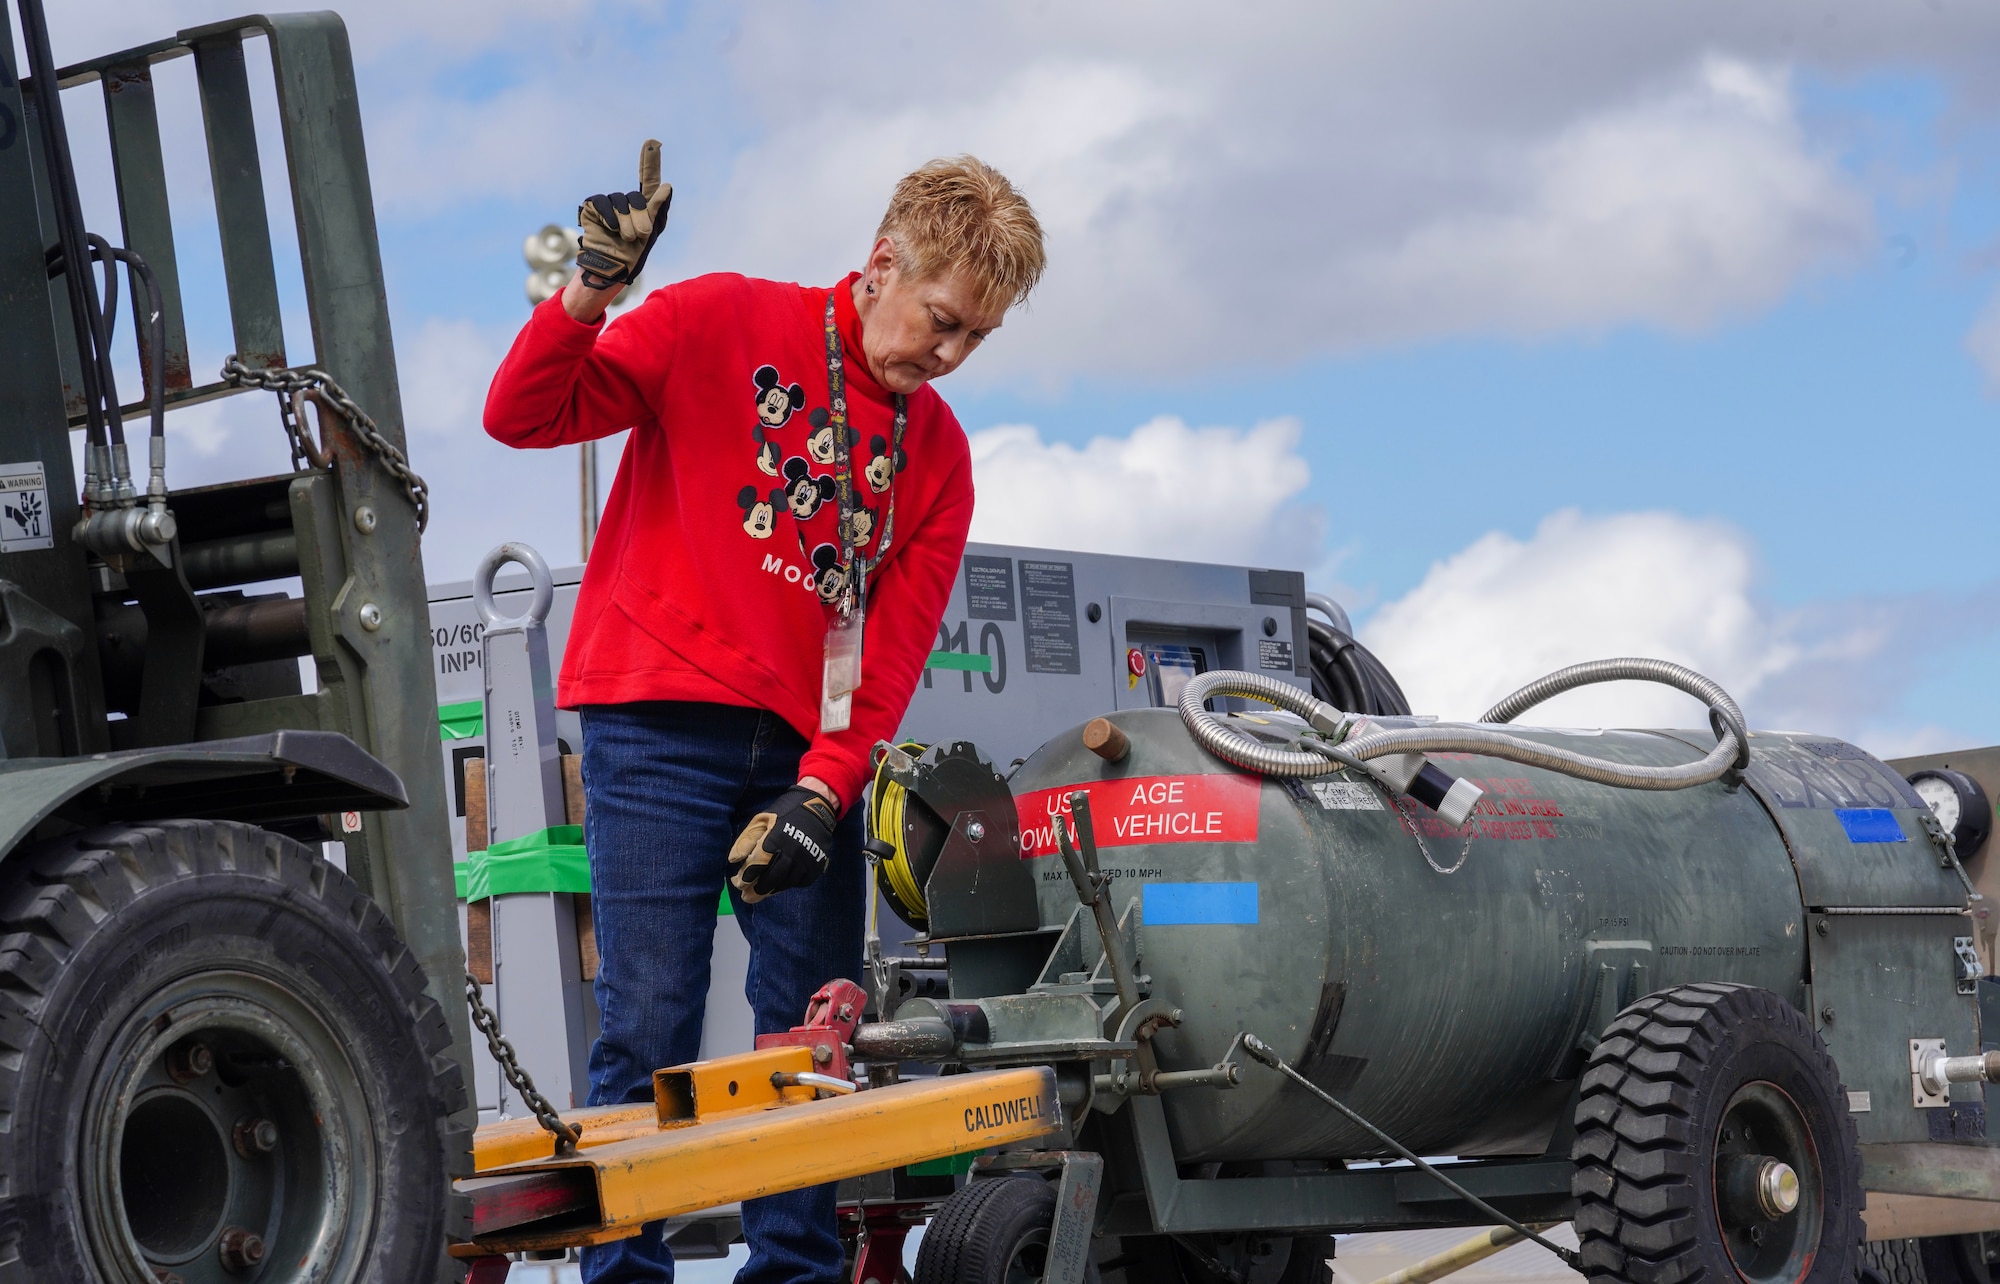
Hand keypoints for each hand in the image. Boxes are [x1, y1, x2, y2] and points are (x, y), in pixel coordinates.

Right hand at [574, 139, 672, 292]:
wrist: (611, 267)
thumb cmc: (633, 254)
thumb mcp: (650, 233)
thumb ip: (658, 209)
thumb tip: (666, 185)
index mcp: (644, 207)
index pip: (647, 179)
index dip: (650, 161)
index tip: (653, 142)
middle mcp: (626, 203)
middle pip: (636, 198)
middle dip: (641, 218)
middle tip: (640, 235)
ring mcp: (609, 204)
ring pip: (620, 201)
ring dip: (626, 222)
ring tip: (625, 237)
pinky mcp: (593, 208)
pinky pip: (602, 203)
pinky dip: (609, 216)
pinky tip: (610, 229)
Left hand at [728, 785, 839, 903]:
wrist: (817, 808)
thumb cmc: (784, 814)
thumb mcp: (761, 821)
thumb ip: (746, 840)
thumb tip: (733, 860)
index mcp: (775, 839)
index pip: (757, 865)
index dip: (746, 878)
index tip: (739, 884)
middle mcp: (791, 852)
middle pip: (771, 879)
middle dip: (757, 890)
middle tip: (748, 897)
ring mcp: (805, 860)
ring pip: (786, 883)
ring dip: (772, 889)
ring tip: (763, 892)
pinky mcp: (816, 865)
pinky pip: (801, 882)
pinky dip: (789, 884)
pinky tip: (782, 882)